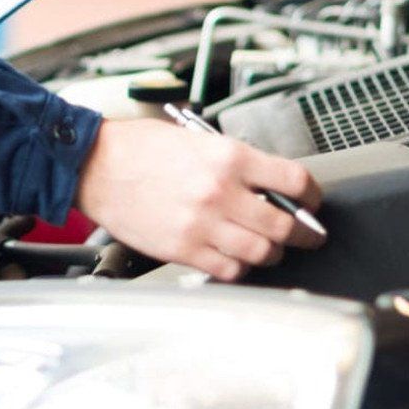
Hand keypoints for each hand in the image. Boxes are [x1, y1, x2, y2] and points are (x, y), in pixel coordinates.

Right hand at [74, 119, 324, 281]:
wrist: (96, 166)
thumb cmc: (139, 149)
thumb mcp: (197, 139)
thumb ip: (236, 162)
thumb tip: (268, 185)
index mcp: (228, 158)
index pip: (295, 181)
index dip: (311, 195)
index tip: (311, 201)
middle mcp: (220, 192)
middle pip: (285, 225)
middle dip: (303, 233)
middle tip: (306, 234)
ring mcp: (202, 225)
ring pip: (261, 252)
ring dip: (271, 252)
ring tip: (269, 247)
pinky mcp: (183, 249)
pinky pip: (228, 269)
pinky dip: (239, 266)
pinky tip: (236, 257)